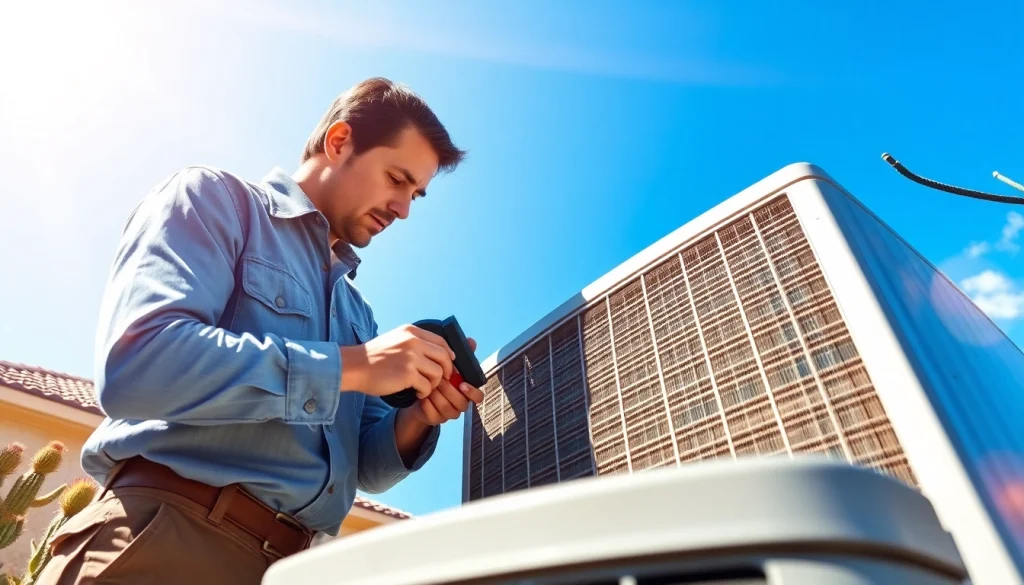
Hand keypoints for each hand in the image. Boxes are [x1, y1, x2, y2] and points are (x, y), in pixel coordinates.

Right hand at [340, 324, 455, 398]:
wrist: (354, 366)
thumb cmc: (373, 357)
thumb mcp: (395, 340)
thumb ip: (414, 343)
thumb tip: (436, 354)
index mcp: (411, 332)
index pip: (441, 341)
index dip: (448, 354)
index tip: (448, 364)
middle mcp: (413, 342)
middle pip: (444, 357)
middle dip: (446, 371)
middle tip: (441, 380)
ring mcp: (411, 357)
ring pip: (438, 373)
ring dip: (433, 384)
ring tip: (423, 387)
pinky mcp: (408, 374)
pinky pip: (427, 386)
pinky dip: (424, 392)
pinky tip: (416, 393)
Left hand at [410, 338, 484, 424]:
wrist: (417, 391)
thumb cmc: (436, 377)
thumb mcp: (447, 364)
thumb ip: (460, 355)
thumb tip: (471, 341)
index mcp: (467, 391)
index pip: (479, 397)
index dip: (472, 392)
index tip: (462, 383)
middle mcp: (460, 404)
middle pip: (461, 402)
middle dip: (449, 390)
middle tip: (438, 379)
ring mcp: (448, 414)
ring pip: (447, 408)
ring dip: (437, 395)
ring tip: (428, 384)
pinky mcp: (435, 419)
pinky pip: (433, 414)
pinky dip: (427, 404)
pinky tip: (421, 395)